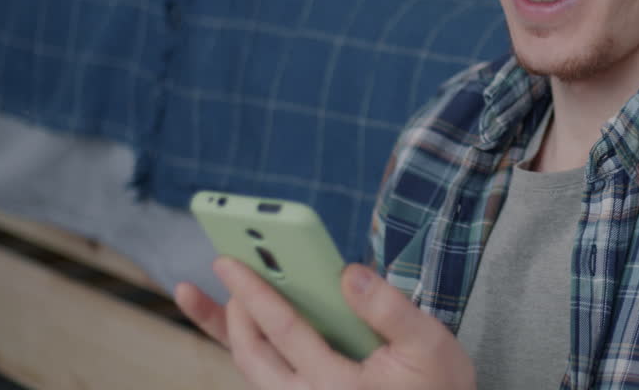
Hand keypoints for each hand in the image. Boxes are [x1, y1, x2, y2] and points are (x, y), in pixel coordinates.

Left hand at [175, 258, 475, 389]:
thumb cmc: (437, 385)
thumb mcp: (430, 344)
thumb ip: (390, 309)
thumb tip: (348, 273)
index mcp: (340, 387)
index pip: (286, 332)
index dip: (255, 293)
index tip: (228, 262)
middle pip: (252, 355)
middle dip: (232, 310)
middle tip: (227, 267)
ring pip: (251, 369)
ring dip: (225, 330)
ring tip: (200, 296)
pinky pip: (263, 375)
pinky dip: (245, 346)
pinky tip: (237, 319)